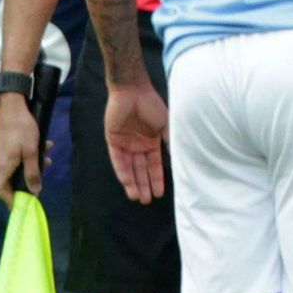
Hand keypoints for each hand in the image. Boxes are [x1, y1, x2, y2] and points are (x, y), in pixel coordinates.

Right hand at [0, 95, 43, 202]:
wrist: (11, 104)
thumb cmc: (21, 127)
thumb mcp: (32, 151)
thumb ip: (33, 172)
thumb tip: (35, 192)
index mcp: (3, 166)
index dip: (7, 198)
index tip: (23, 200)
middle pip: (8, 182)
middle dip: (27, 181)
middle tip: (42, 176)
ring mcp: (0, 154)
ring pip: (15, 168)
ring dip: (32, 166)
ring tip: (48, 159)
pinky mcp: (5, 146)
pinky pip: (16, 158)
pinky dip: (29, 156)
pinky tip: (44, 146)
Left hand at [104, 84, 168, 203]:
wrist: (133, 90)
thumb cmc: (152, 105)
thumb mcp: (166, 124)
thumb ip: (170, 141)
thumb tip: (179, 158)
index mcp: (152, 142)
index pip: (154, 165)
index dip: (157, 179)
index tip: (161, 193)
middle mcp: (139, 145)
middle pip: (141, 170)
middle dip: (144, 185)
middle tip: (147, 201)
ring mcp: (126, 144)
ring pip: (129, 168)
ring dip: (133, 182)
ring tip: (137, 197)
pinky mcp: (113, 140)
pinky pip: (117, 160)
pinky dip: (122, 171)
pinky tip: (127, 183)